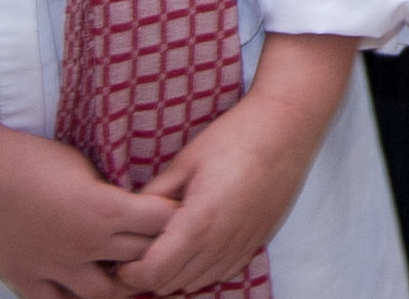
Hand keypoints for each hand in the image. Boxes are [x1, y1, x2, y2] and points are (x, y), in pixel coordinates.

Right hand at [0, 101, 173, 298]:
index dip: (175, 217)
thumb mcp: (84, 165)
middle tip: (163, 242)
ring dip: (122, 284)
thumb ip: (110, 193)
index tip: (178, 211)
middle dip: (157, 249)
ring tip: (128, 272)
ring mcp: (52, 267)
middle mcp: (84, 245)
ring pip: (105, 295)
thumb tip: (134, 206)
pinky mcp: (23, 278)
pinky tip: (83, 289)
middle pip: (142, 258)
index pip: (163, 223)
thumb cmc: (28, 157)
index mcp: (104, 210)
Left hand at [123, 34, 353, 292]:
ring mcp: (243, 245)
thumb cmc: (235, 136)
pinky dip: (201, 269)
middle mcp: (222, 242)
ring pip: (196, 282)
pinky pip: (221, 272)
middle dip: (148, 275)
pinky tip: (195, 245)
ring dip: (175, 273)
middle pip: (172, 283)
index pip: (154, 272)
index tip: (120, 258)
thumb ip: (154, 195)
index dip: (130, 272)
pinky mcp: (257, 241)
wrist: (288, 126)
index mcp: (199, 222)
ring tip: (164, 247)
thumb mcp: (185, 160)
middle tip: (136, 253)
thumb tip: (128, 217)